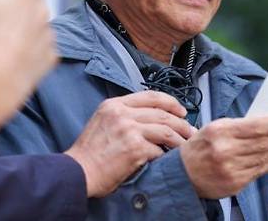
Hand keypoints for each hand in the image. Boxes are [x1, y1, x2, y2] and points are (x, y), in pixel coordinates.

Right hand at [0, 0, 56, 130]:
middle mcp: (44, 12)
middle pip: (36, 1)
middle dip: (21, 6)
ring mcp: (49, 35)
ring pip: (39, 25)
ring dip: (26, 29)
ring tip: (2, 42)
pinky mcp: (50, 56)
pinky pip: (42, 48)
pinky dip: (31, 50)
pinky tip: (14, 56)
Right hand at [65, 91, 196, 197]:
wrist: (77, 172)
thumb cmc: (90, 152)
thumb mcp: (103, 121)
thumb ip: (124, 114)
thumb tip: (151, 116)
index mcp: (115, 105)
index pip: (151, 96)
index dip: (171, 102)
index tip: (181, 110)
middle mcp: (122, 114)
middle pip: (162, 113)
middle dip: (181, 122)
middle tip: (189, 130)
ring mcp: (129, 130)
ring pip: (166, 130)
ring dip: (179, 139)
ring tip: (186, 144)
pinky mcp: (134, 148)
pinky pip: (159, 149)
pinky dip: (164, 155)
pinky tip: (166, 159)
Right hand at [180, 116, 267, 198]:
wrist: (183, 174)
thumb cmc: (201, 146)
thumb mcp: (215, 128)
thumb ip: (239, 126)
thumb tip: (267, 124)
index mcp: (220, 132)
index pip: (255, 127)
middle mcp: (225, 151)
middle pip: (263, 143)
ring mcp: (230, 169)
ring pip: (263, 157)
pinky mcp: (235, 184)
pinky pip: (259, 171)